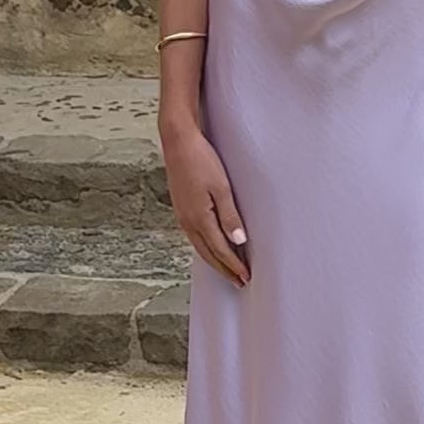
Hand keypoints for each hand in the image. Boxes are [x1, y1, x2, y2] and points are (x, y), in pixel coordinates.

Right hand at [160, 121, 249, 284]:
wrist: (177, 141)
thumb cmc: (201, 160)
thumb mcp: (221, 187)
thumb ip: (230, 216)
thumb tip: (239, 241)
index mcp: (199, 218)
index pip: (220, 249)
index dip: (234, 265)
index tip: (246, 277)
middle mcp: (188, 222)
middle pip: (208, 254)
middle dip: (224, 269)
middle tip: (239, 281)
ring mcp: (182, 216)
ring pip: (200, 247)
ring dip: (215, 261)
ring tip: (228, 270)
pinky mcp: (181, 209)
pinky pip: (194, 236)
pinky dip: (205, 247)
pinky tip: (211, 247)